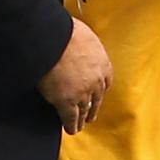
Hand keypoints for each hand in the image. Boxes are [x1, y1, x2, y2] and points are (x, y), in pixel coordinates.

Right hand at [37, 17, 111, 134]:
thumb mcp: (85, 35)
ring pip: (84, 110)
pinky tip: (70, 129)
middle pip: (96, 99)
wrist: (53, 38)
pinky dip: (70, 125)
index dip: (100, 89)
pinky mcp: (66, 102)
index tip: (96, 93)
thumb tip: (82, 45)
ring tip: (79, 124)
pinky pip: (70, 118)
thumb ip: (87, 47)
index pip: (106, 82)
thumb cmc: (65, 30)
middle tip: (90, 114)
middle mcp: (96, 81)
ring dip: (82, 118)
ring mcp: (82, 93)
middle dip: (93, 107)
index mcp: (103, 64)